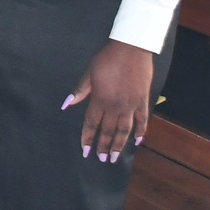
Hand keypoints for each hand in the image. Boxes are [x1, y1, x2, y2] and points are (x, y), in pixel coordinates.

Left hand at [67, 40, 154, 162]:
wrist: (131, 49)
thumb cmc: (107, 59)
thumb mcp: (89, 73)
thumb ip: (80, 91)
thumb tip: (66, 105)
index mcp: (99, 100)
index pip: (91, 124)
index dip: (87, 138)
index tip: (85, 151)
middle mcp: (115, 107)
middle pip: (108, 131)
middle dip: (103, 146)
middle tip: (101, 159)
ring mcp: (130, 106)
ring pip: (124, 131)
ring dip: (120, 145)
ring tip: (116, 157)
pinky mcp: (142, 101)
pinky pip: (142, 121)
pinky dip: (140, 131)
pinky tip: (138, 141)